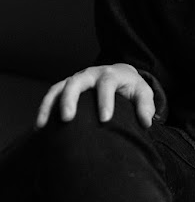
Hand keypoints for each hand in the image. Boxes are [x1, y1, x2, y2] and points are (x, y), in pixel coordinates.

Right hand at [35, 63, 154, 128]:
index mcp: (110, 74)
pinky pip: (52, 95)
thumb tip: (147, 121)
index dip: (105, 100)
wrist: (119, 76)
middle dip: (71, 99)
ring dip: (51, 105)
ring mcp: (77, 79)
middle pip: (77, 82)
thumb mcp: (143, 93)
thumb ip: (146, 105)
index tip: (105, 119)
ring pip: (60, 87)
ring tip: (43, 125)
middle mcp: (91, 74)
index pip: (106, 84)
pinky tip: (39, 127)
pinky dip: (44, 109)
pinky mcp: (66, 87)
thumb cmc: (131, 88)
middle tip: (68, 118)